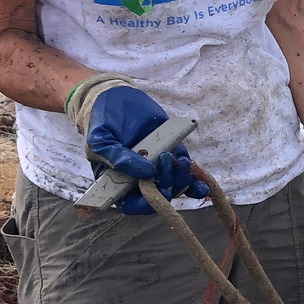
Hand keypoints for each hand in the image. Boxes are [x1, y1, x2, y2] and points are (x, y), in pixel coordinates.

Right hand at [83, 85, 205, 216]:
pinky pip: (187, 175)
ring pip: (174, 187)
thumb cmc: (103, 121)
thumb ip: (116, 157)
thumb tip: (145, 173)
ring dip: (181, 179)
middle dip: (166, 184)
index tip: (155, 193)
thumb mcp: (101, 139)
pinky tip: (202, 182)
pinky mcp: (173, 156)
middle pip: (158, 197)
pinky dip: (195, 180)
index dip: (144, 205)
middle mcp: (140, 180)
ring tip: (179, 159)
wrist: (117, 98)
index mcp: (118, 182)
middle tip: (164, 158)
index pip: (132, 204)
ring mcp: (158, 169)